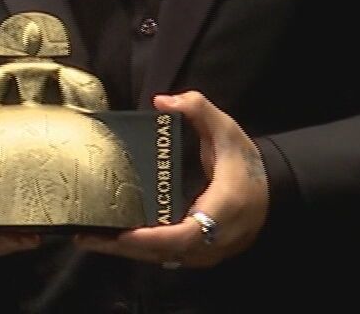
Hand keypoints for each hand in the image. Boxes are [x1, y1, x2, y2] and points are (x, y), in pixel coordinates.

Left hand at [73, 91, 267, 268]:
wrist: (273, 189)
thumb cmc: (246, 161)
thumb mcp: (226, 130)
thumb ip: (198, 109)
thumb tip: (162, 100)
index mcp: (222, 210)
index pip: (186, 235)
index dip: (154, 238)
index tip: (125, 233)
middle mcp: (214, 239)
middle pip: (164, 253)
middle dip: (124, 248)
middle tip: (86, 237)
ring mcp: (208, 252)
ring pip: (163, 258)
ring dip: (127, 252)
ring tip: (90, 239)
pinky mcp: (201, 254)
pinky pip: (167, 256)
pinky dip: (140, 251)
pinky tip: (114, 241)